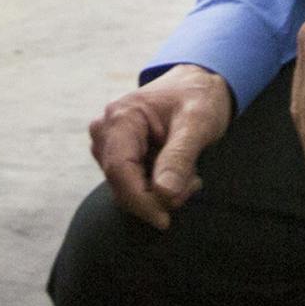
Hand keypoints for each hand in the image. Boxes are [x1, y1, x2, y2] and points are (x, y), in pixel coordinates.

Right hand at [88, 64, 232, 229]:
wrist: (196, 84)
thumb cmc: (198, 98)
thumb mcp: (198, 123)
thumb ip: (180, 156)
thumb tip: (163, 193)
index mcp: (121, 117)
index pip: (119, 170)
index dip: (140, 201)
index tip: (165, 220)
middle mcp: (106, 129)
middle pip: (121, 184)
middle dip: (157, 197)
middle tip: (193, 184)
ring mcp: (108, 142)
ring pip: (126, 188)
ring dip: (159, 193)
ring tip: (190, 173)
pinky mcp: (116, 153)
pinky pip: (131, 184)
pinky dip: (156, 188)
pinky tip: (178, 173)